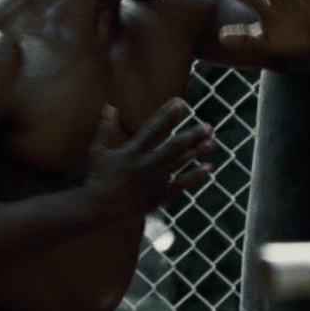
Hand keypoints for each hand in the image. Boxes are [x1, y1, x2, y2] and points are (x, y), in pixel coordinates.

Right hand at [84, 99, 214, 219]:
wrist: (97, 208)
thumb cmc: (97, 177)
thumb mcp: (97, 150)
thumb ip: (105, 127)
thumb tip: (109, 106)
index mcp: (132, 151)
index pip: (153, 127)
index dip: (167, 113)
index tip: (180, 102)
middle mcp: (146, 164)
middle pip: (174, 146)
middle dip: (193, 135)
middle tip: (208, 125)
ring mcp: (154, 181)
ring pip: (181, 163)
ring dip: (198, 151)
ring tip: (212, 141)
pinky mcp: (158, 196)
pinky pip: (181, 184)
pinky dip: (196, 176)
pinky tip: (208, 167)